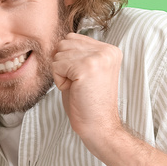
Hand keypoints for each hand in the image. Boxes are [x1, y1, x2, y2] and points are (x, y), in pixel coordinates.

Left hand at [52, 32, 122, 148]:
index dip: (69, 60)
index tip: (84, 79)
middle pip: (64, 43)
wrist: (100, 127)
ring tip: (78, 87)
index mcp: (111, 50)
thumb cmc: (89, 103)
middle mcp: (107, 50)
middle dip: (63, 64)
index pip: (73, 38)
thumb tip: (59, 41)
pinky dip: (59, 81)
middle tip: (80, 84)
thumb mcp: (88, 71)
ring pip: (58, 53)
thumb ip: (79, 53)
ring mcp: (98, 57)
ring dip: (61, 73)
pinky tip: (74, 91)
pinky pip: (56, 66)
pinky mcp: (86, 67)